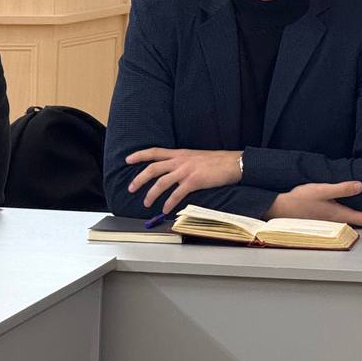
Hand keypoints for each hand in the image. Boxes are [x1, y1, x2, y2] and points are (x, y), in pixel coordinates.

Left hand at [126, 148, 241, 212]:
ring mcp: (187, 170)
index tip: (127, 159)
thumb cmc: (217, 161)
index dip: (140, 155)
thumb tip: (173, 171)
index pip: (155, 151)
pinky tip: (165, 208)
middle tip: (131, 188)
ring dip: (151, 194)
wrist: (234, 163)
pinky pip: (177, 193)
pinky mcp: (194, 181)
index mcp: (180, 153)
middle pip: (153, 168)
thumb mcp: (196, 157)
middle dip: (139, 179)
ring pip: (161, 182)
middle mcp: (180, 160)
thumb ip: (183, 162)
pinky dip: (169, 202)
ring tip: (146, 203)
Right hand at [266, 181, 361, 228]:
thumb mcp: (321, 190)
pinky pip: (346, 218)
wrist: (280, 208)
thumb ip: (342, 188)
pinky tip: (355, 209)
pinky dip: (356, 216)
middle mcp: (338, 220)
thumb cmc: (300, 200)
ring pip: (355, 221)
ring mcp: (331, 220)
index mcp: (340, 214)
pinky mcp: (325, 217)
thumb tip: (361, 185)